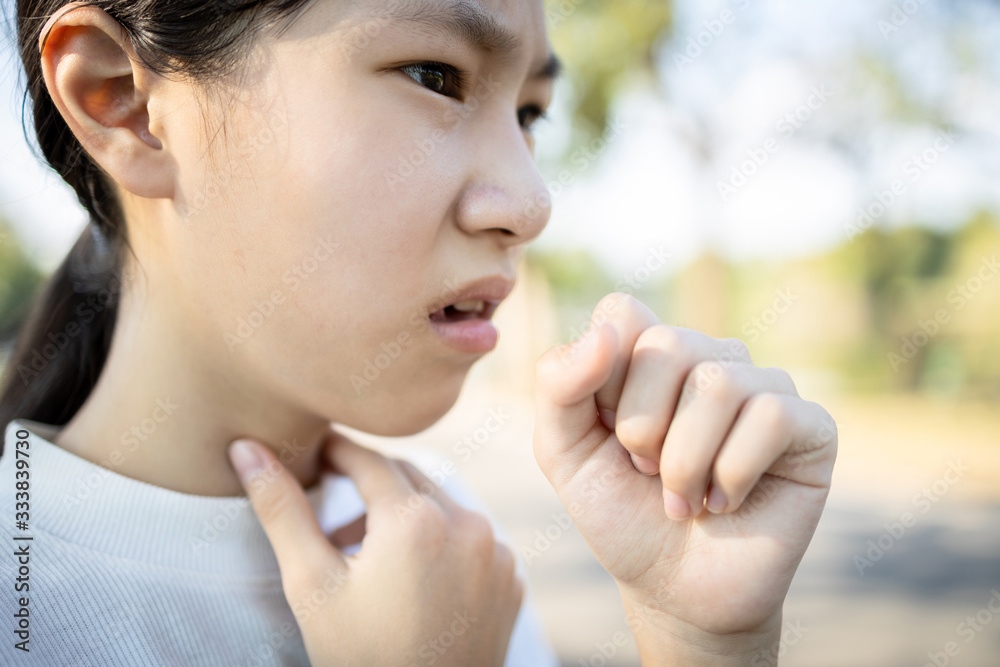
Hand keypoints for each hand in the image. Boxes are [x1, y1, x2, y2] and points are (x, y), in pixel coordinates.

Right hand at [227, 428, 523, 666]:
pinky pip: (471, 540)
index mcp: (417, 520)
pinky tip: (411, 581)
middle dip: (368, 490)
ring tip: (366, 560)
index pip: (369, 460)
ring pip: (442, 508)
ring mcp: (497, 553)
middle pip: (408, 480)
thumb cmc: (358, 658)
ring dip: (405, 517)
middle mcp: (468, 526)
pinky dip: (442, 544)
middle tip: (332, 523)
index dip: (337, 452)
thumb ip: (281, 509)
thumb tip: (246, 449)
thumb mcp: (311, 584)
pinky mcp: (511, 579)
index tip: (314, 452)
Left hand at [532, 293, 836, 662]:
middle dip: (641, 427)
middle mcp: (710, 358)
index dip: (605, 382)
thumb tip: (605, 333)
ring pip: (718, 383)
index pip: (623, 314)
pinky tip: (725, 503)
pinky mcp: (811, 426)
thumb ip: (559, 386)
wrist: (672, 590)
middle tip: (647, 471)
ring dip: (685, 462)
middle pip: (666, 344)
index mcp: (651, 353)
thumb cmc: (621, 513)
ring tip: (685, 497)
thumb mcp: (564, 451)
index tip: (610, 435)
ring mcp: (764, 387)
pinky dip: (732, 475)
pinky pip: (770, 417)